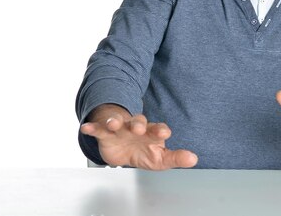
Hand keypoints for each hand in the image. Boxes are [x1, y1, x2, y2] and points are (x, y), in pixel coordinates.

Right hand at [80, 104, 197, 169]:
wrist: (123, 149)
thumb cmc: (144, 150)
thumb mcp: (159, 158)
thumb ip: (175, 158)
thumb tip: (194, 158)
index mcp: (152, 132)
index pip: (158, 129)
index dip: (161, 131)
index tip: (164, 134)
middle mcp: (136, 127)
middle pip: (138, 121)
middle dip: (138, 123)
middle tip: (139, 128)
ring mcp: (120, 129)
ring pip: (118, 121)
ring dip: (115, 121)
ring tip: (113, 124)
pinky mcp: (105, 134)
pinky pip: (98, 128)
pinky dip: (92, 127)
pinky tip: (86, 127)